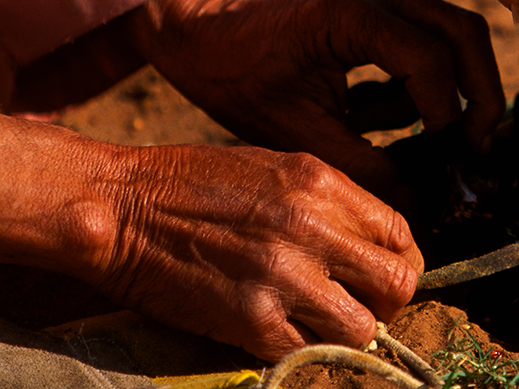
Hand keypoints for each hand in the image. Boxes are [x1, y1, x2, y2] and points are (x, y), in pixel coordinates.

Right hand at [92, 144, 421, 359]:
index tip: (379, 274)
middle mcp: (310, 226)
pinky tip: (274, 328)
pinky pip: (306, 350)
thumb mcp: (272, 167)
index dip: (399, 261)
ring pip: (363, 329)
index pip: (400, 233)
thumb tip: (369, 242)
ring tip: (317, 322)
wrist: (118, 204)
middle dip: (387, 302)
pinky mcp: (250, 319)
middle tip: (359, 305)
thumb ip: (326, 202)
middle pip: (397, 283)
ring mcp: (282, 275)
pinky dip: (297, 347)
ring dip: (346, 332)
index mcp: (319, 182)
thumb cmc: (189, 183)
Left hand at [130, 0, 504, 204]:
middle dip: (481, 94)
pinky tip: (368, 113)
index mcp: (352, 13)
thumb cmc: (242, 83)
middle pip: (466, 33)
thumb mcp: (301, 137)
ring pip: (457, 35)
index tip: (446, 161)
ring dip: (448, 92)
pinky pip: (430, 43)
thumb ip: (365, 169)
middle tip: (476, 148)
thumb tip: (423, 206)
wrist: (208, 38)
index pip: (430, 61)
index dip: (447, 116)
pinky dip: (419, 86)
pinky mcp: (385, 5)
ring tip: (406, 137)